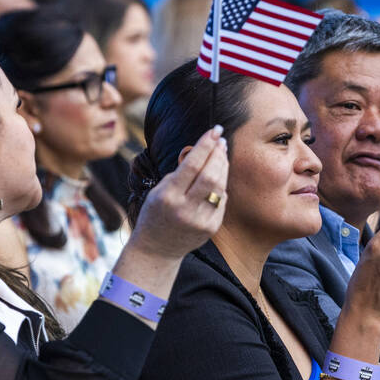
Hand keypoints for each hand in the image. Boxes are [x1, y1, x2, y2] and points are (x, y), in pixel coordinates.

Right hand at [129, 127, 228, 259]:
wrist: (157, 249)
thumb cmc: (155, 213)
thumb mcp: (158, 191)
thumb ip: (178, 173)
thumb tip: (202, 150)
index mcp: (168, 196)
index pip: (192, 165)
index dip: (206, 145)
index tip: (214, 130)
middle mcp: (185, 209)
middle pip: (210, 175)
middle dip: (218, 154)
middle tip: (221, 140)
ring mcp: (200, 220)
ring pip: (220, 187)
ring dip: (223, 167)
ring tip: (222, 153)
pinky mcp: (211, 228)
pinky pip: (221, 201)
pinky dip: (221, 186)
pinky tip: (219, 177)